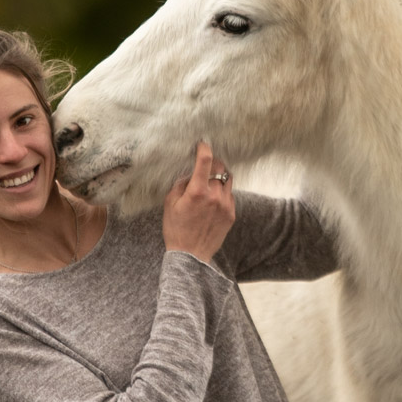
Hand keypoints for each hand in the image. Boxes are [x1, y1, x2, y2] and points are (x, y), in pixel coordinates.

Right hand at [162, 141, 234, 262]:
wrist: (191, 256)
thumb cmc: (176, 230)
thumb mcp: (170, 204)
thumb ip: (180, 185)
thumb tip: (190, 173)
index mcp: (197, 192)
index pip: (205, 161)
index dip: (205, 149)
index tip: (203, 144)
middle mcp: (215, 196)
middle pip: (220, 168)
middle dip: (213, 163)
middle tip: (206, 165)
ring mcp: (226, 205)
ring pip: (228, 180)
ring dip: (220, 177)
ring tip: (210, 182)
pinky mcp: (231, 214)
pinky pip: (230, 195)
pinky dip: (222, 192)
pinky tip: (213, 199)